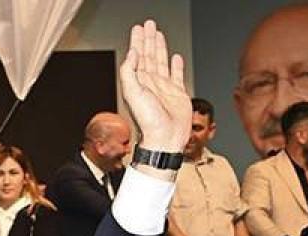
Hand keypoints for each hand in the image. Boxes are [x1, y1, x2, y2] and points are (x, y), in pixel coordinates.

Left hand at [118, 20, 189, 153]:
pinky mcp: (178, 93)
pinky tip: (174, 57)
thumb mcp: (132, 93)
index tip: (139, 28)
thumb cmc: (148, 121)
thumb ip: (129, 72)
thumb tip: (132, 53)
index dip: (138, 41)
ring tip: (159, 34)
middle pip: (149, 55)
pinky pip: (176, 75)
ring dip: (160, 47)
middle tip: (149, 24)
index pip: (137, 55)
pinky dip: (175, 65)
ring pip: (161, 61)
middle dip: (148, 39)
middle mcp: (150, 83)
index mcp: (139, 82)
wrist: (165, 139)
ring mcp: (164, 87)